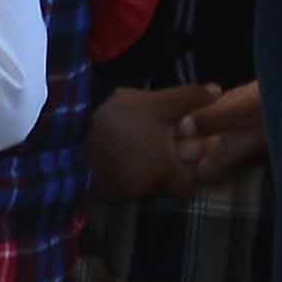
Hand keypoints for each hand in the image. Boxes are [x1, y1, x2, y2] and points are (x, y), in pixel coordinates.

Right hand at [90, 79, 264, 201]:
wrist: (63, 141)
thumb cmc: (117, 124)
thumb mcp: (155, 104)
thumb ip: (187, 99)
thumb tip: (218, 90)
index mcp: (167, 171)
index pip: (188, 185)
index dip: (187, 168)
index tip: (181, 148)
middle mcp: (147, 188)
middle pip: (165, 184)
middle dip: (165, 163)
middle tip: (159, 137)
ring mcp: (122, 191)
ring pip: (142, 181)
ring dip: (143, 163)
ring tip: (136, 138)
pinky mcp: (101, 188)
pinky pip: (120, 179)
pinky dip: (122, 166)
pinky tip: (117, 145)